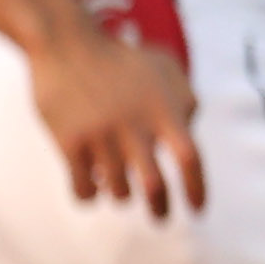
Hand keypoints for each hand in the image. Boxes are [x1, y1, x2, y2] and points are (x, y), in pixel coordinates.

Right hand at [21, 24, 204, 215]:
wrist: (66, 44)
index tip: (198, 210)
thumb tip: (189, 132)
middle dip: (159, 208)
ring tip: (116, 188)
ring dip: (120, 194)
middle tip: (159, 219)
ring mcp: (100, 135)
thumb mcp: (164, 68)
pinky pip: (82, 187)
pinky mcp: (69, 141)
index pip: (190, 157)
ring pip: (117, 189)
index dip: (197, 188)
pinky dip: (88, 195)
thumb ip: (185, 98)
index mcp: (162, 109)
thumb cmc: (118, 58)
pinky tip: (89, 189)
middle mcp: (134, 125)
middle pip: (154, 184)